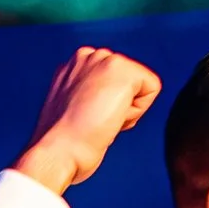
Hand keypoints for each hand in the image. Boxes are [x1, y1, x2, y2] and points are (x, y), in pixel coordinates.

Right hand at [14, 47, 162, 194]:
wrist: (57, 152)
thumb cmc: (62, 145)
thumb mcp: (69, 110)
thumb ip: (87, 95)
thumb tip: (105, 102)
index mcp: (73, 65)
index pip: (111, 82)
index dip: (103, 107)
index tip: (83, 120)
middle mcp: (88, 56)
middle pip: (127, 82)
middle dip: (116, 105)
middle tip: (91, 122)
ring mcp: (105, 59)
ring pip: (139, 86)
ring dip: (125, 110)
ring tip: (98, 120)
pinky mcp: (122, 68)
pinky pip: (151, 90)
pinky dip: (136, 112)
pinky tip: (110, 118)